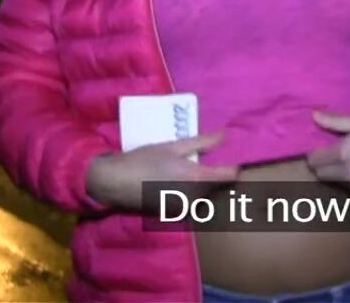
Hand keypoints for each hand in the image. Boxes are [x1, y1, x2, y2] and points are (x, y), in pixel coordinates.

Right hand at [86, 132, 238, 210]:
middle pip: (216, 186)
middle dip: (215, 175)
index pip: (229, 176)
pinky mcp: (173, 213)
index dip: (233, 166)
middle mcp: (195, 197)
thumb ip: (202, 143)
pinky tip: (173, 182)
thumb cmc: (144, 159)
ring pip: (203, 195)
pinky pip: (189, 202)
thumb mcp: (173, 146)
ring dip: (201, 185)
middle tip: (206, 160)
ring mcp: (184, 208)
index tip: (230, 157)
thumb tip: (225, 136)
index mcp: (197, 178)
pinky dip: (188, 193)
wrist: (116, 182)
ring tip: (185, 171)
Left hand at [306, 111, 349, 201]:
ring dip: (340, 178)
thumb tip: (314, 116)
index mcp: (344, 154)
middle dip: (324, 167)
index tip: (321, 151)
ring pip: (339, 186)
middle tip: (334, 158)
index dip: (315, 155)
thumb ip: (336, 121)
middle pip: (323, 176)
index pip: (315, 162)